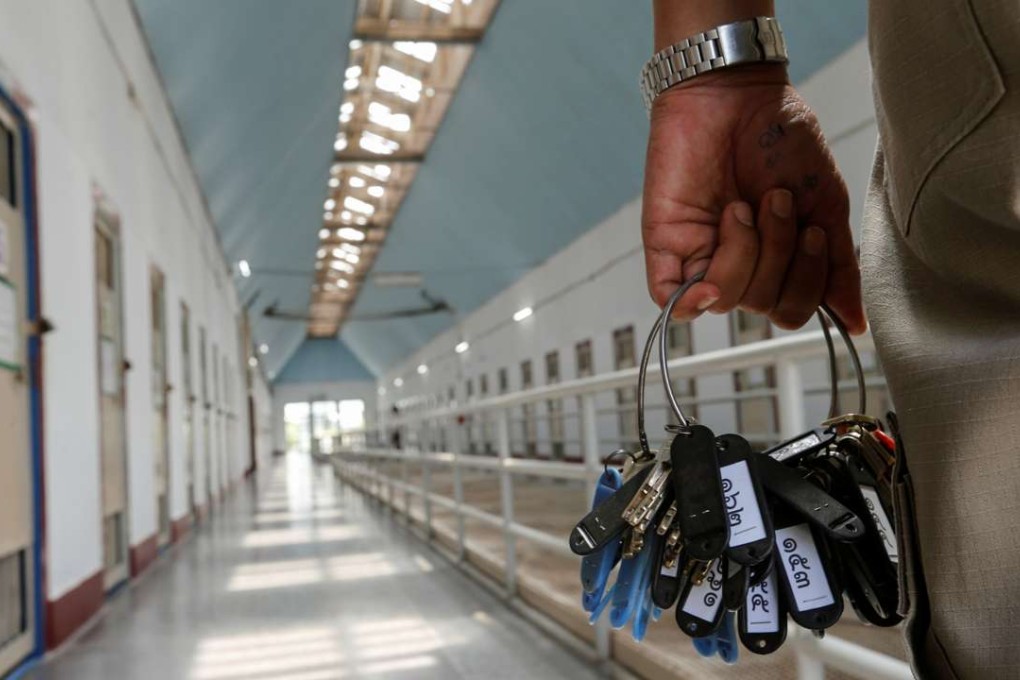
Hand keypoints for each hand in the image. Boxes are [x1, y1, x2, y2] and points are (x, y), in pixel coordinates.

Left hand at [642, 64, 865, 332]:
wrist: (736, 94)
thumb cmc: (782, 141)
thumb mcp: (825, 205)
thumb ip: (837, 268)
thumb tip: (854, 324)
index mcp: (776, 261)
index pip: (792, 309)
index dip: (807, 282)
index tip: (812, 230)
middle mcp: (738, 265)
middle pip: (763, 305)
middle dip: (779, 253)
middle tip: (776, 200)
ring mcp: (700, 257)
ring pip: (726, 299)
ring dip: (746, 250)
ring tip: (743, 203)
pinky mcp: (665, 246)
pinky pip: (671, 301)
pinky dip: (690, 301)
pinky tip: (707, 285)